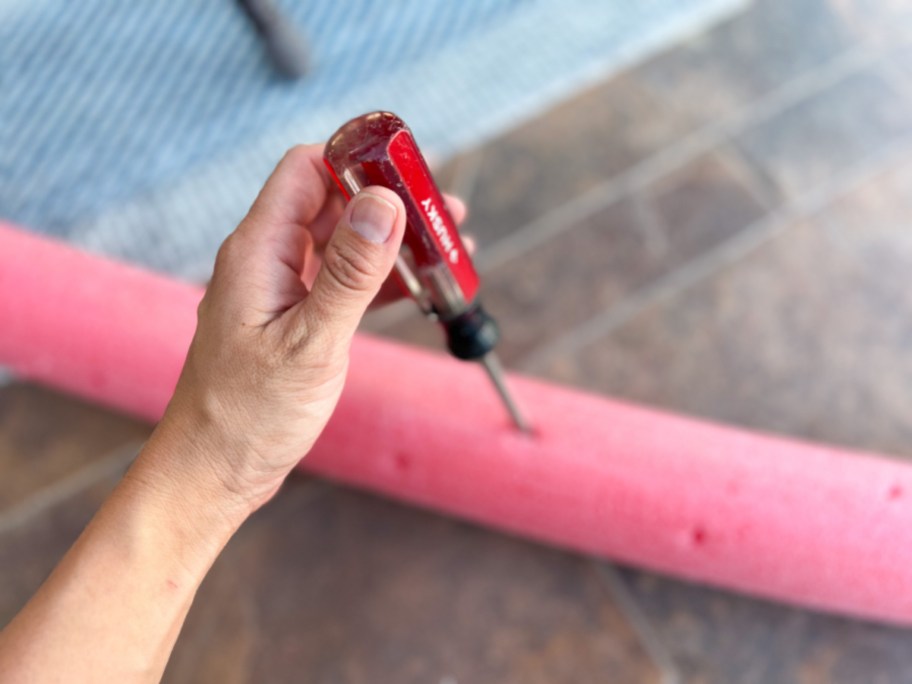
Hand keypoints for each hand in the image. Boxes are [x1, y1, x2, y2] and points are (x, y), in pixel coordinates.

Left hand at [148, 144, 465, 516]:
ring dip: (393, 241)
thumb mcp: (310, 342)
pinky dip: (381, 278)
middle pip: (332, 201)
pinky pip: (343, 280)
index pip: (306, 170)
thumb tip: (385, 204)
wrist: (214, 469)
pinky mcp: (296, 317)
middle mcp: (267, 260)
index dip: (356, 158)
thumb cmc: (248, 414)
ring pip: (343, 242)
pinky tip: (419, 287)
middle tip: (445, 213)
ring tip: (448, 247)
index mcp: (258, 251)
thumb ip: (349, 273)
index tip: (409, 167)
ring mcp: (281, 288)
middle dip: (390, 200)